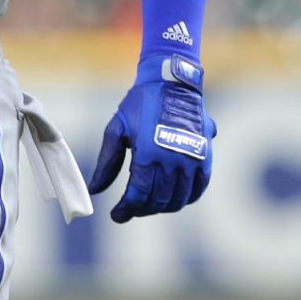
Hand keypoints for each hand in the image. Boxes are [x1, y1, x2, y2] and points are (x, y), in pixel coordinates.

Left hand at [88, 54, 216, 222]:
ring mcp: (191, 160)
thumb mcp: (117, 128)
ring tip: (149, 205)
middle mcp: (172, 160)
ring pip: (178, 199)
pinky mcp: (205, 157)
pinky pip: (198, 189)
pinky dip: (186, 199)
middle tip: (131, 209)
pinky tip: (173, 199)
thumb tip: (96, 189)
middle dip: (141, 210)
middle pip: (158, 200)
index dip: (126, 209)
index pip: (138, 194)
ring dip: (162, 207)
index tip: (116, 216)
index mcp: (148, 154)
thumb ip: (107, 161)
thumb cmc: (140, 103)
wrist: (173, 83)